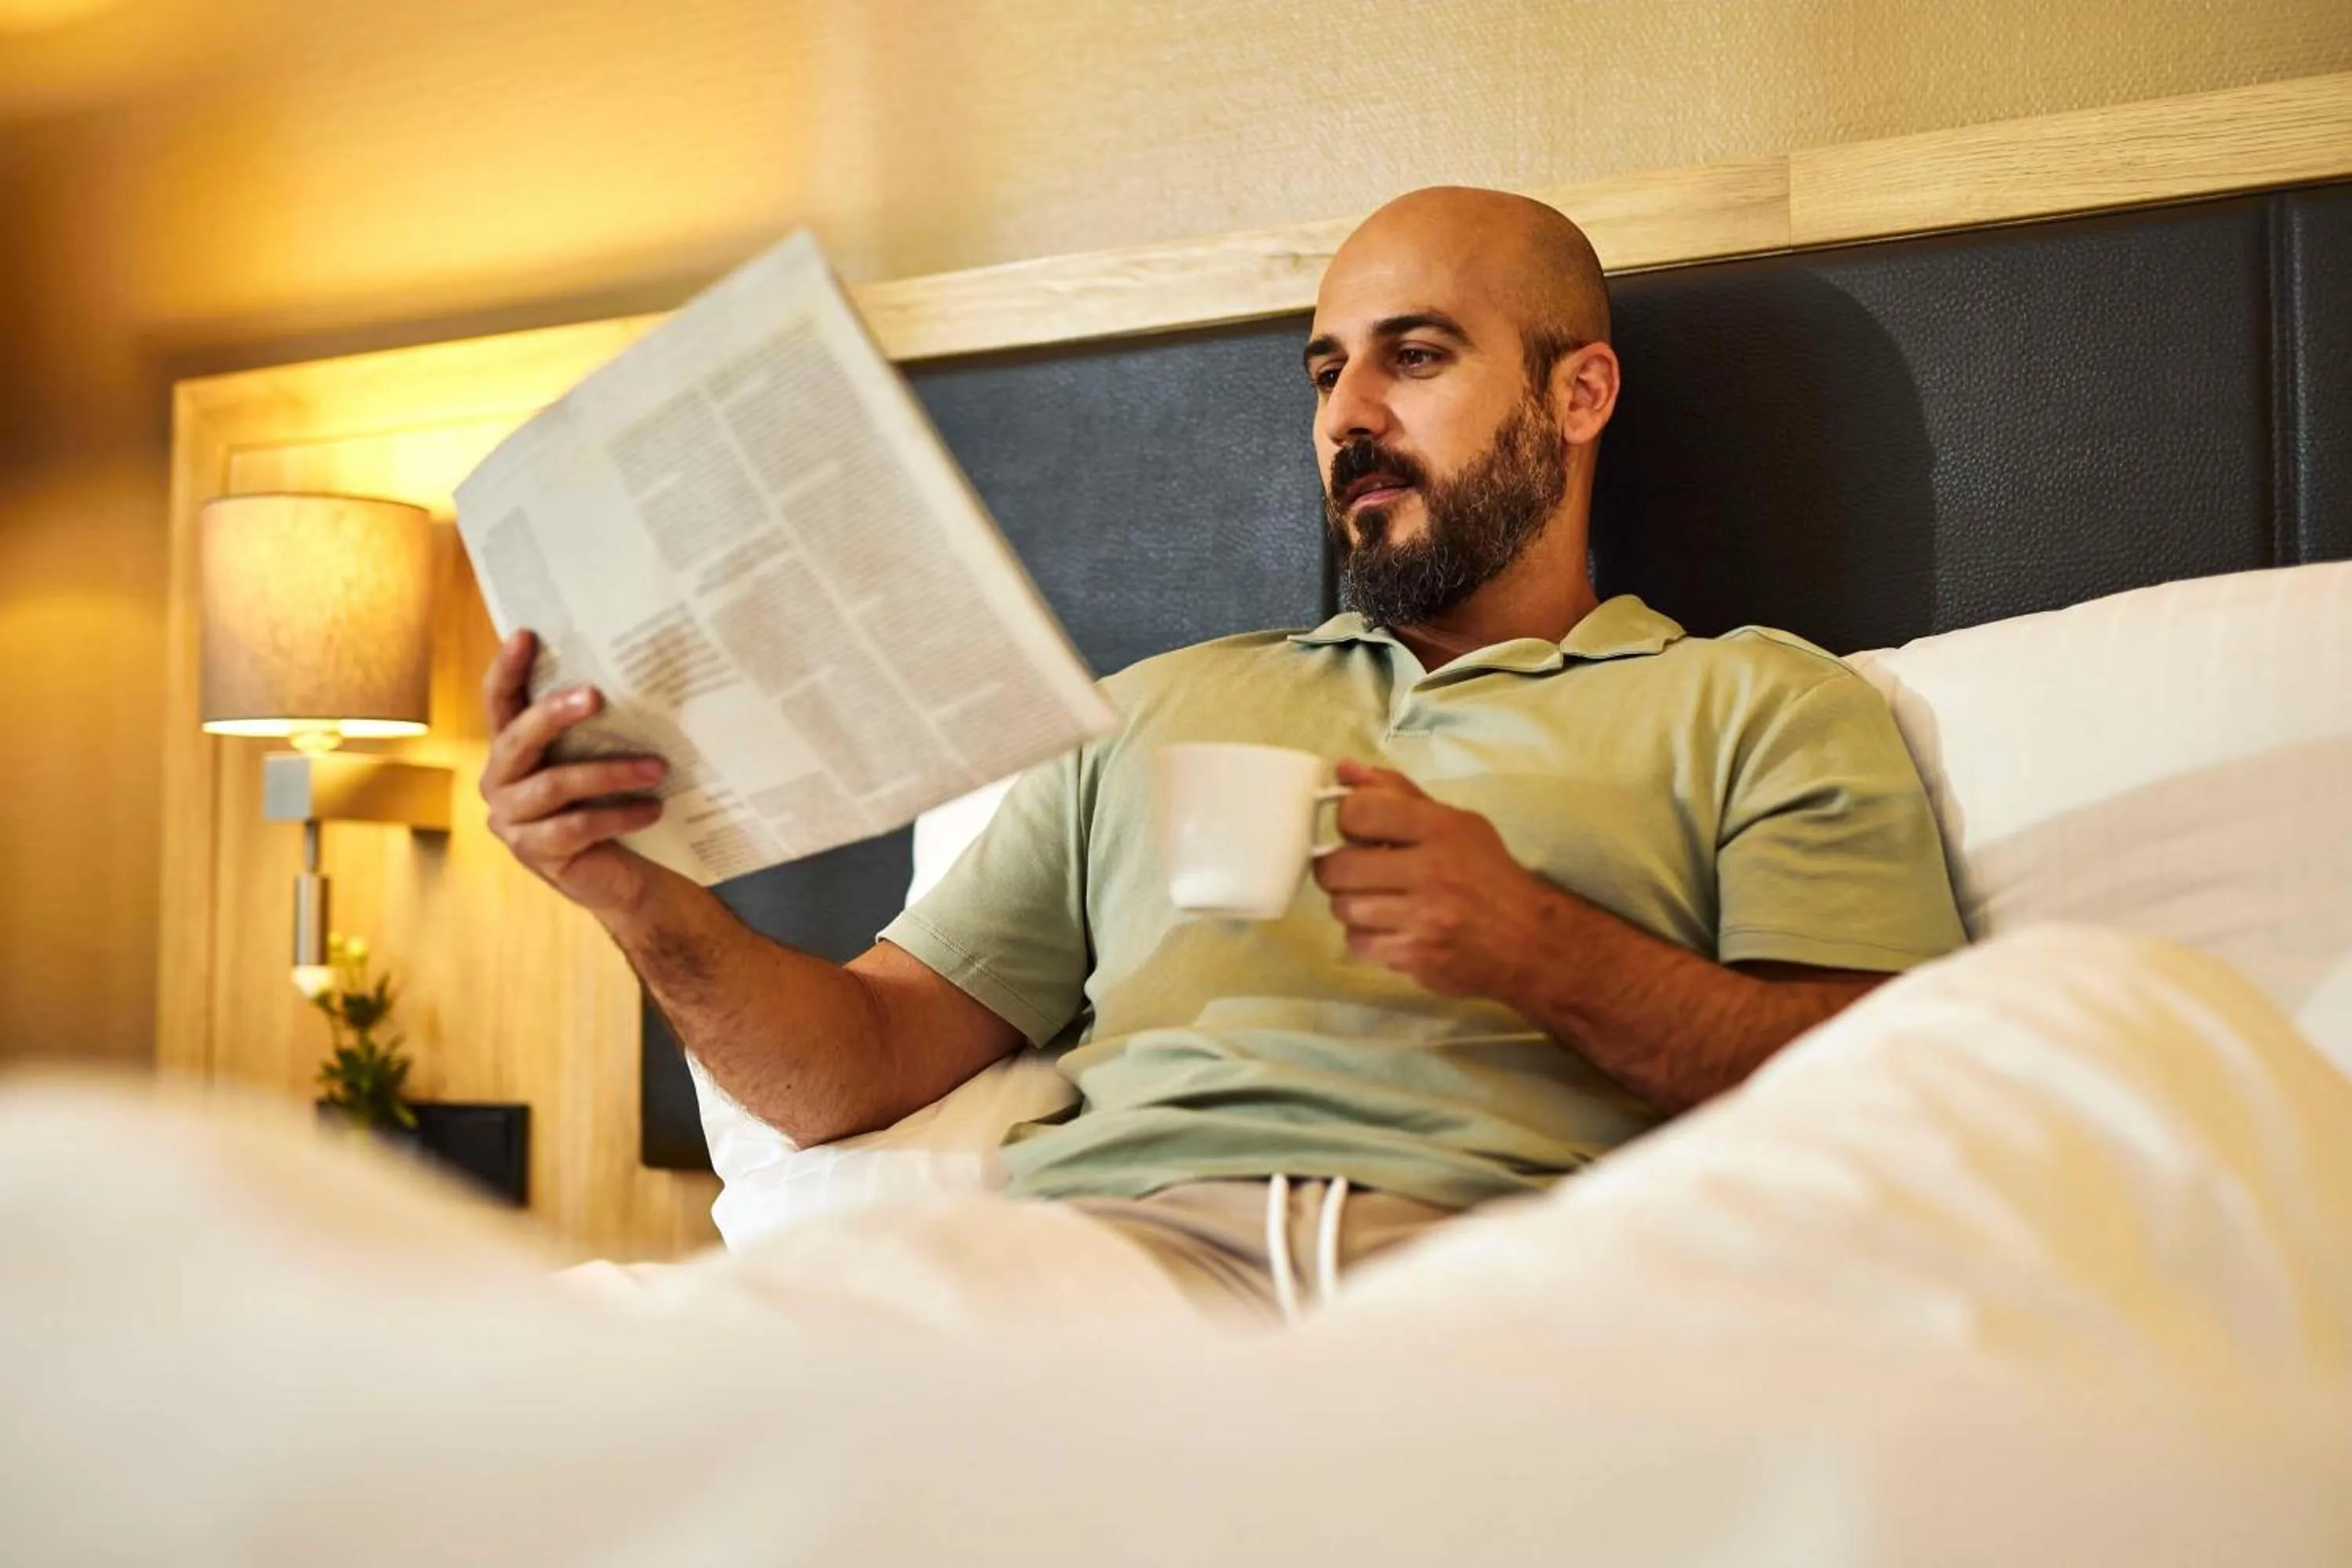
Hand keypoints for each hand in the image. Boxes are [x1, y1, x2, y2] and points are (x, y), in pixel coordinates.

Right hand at [478, 630, 668, 919]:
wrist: (615, 873)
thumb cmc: (606, 803)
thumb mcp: (597, 759)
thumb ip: (596, 728)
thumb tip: (641, 675)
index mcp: (512, 747)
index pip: (500, 701)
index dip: (507, 669)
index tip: (526, 634)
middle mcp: (500, 778)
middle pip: (518, 739)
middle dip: (555, 714)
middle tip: (596, 695)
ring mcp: (510, 818)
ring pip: (554, 785)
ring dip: (610, 773)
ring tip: (657, 768)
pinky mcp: (533, 852)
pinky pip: (576, 827)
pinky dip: (619, 815)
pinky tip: (653, 809)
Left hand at [1311, 759, 1557, 998]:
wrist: (1529, 939)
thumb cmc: (1485, 874)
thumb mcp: (1453, 823)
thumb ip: (1396, 793)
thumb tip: (1342, 768)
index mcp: (1439, 828)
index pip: (1358, 811)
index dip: (1348, 820)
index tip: (1359, 831)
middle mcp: (1431, 870)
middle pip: (1338, 866)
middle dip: (1339, 869)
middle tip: (1359, 872)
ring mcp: (1423, 918)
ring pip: (1343, 907)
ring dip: (1353, 905)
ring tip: (1378, 902)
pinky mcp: (1415, 956)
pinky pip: (1358, 943)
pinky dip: (1366, 938)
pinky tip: (1391, 930)